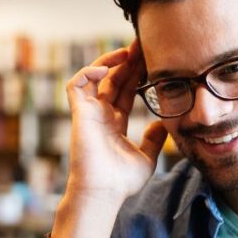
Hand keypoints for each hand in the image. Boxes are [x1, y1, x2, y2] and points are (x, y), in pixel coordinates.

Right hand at [65, 39, 167, 204]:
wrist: (103, 192)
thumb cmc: (121, 181)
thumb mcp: (146, 158)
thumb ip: (152, 139)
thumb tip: (161, 125)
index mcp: (114, 123)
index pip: (125, 91)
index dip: (136, 74)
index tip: (152, 61)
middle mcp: (100, 115)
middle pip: (113, 79)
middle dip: (127, 61)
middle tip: (143, 44)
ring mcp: (88, 113)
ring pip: (94, 77)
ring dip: (109, 61)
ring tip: (127, 51)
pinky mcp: (78, 114)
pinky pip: (76, 85)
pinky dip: (88, 72)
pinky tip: (106, 69)